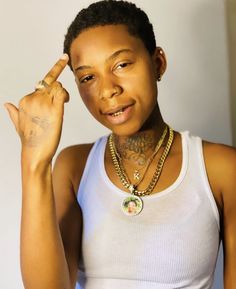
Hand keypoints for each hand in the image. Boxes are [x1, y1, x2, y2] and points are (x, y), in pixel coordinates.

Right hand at [5, 54, 69, 168]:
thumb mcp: (18, 124)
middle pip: (52, 84)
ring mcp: (43, 103)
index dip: (55, 73)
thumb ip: (13, 113)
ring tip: (64, 103)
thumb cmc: (30, 140)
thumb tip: (6, 104)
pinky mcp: (55, 109)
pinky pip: (63, 93)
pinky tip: (66, 101)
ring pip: (59, 87)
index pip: (42, 84)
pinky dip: (66, 96)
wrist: (35, 152)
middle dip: (59, 90)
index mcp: (24, 100)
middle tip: (64, 100)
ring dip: (64, 94)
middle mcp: (32, 98)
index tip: (64, 57)